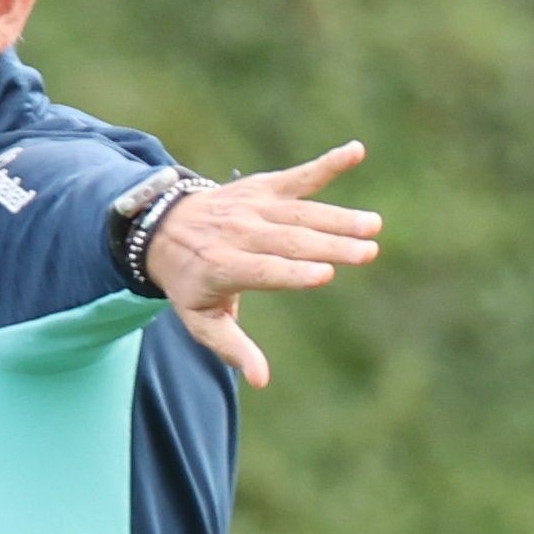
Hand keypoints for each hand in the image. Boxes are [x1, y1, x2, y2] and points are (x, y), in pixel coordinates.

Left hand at [145, 140, 380, 387]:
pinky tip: (356, 152)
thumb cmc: (190, 282)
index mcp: (222, 267)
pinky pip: (298, 175)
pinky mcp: (263, 187)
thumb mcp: (201, 320)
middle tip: (367, 252)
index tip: (325, 275)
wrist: (161, 228)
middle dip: (329, 246)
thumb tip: (262, 381)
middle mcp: (238, 233)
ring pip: (300, 212)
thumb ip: (233, 348)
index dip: (292, 273)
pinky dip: (327, 164)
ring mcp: (251, 206)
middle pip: (289, 240)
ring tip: (372, 225)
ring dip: (338, 217)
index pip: (262, 270)